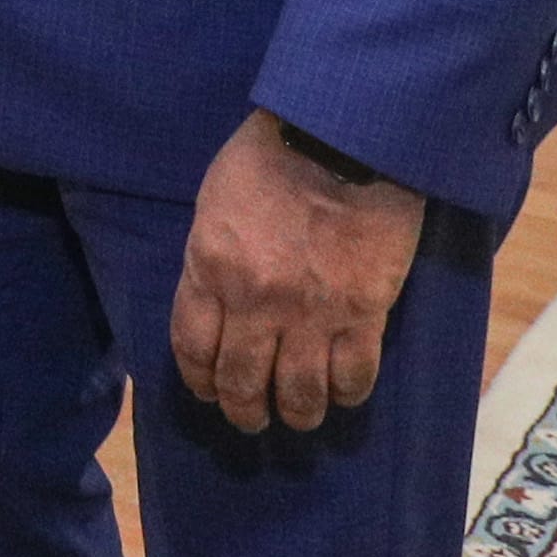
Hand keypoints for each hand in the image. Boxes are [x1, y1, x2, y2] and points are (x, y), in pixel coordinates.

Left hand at [172, 107, 428, 434]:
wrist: (343, 137)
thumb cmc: (270, 156)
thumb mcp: (215, 201)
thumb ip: (211, 255)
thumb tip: (215, 297)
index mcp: (209, 268)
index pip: (192, 347)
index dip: (199, 380)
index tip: (207, 391)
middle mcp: (254, 302)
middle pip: (241, 381)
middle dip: (242, 410)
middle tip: (250, 419)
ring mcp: (311, 312)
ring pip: (297, 393)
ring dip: (296, 414)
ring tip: (298, 417)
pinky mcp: (363, 312)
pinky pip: (353, 375)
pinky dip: (347, 394)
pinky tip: (343, 394)